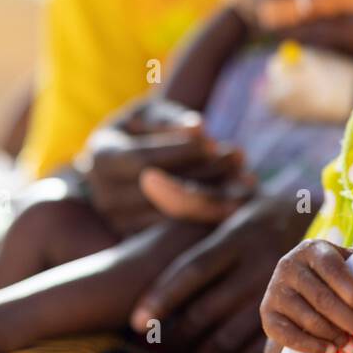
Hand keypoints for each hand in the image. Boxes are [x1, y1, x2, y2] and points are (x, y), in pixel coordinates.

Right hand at [77, 98, 236, 235]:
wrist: (125, 159)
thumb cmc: (144, 129)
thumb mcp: (151, 114)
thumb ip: (171, 119)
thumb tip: (198, 128)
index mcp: (102, 158)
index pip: (141, 160)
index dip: (179, 152)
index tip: (213, 143)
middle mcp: (106, 195)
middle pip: (161, 194)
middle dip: (205, 180)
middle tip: (242, 165)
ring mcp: (122, 222)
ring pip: (173, 217)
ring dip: (215, 200)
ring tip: (249, 182)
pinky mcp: (141, 238)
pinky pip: (179, 231)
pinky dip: (211, 215)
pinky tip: (241, 201)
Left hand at [129, 196, 307, 352]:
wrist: (321, 220)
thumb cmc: (262, 212)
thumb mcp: (231, 199)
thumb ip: (190, 197)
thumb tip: (148, 179)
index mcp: (235, 238)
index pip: (192, 270)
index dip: (164, 296)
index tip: (139, 321)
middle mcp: (253, 265)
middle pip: (206, 308)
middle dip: (178, 334)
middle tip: (156, 349)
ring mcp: (275, 289)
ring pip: (231, 332)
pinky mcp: (294, 309)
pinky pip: (260, 342)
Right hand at [259, 239, 352, 352]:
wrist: (296, 294)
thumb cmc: (333, 278)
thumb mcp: (346, 264)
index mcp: (312, 249)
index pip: (332, 268)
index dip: (352, 289)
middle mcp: (289, 266)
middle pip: (323, 299)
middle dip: (351, 320)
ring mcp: (275, 291)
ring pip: (309, 319)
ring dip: (335, 336)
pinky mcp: (267, 316)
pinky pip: (290, 336)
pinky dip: (312, 346)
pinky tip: (330, 351)